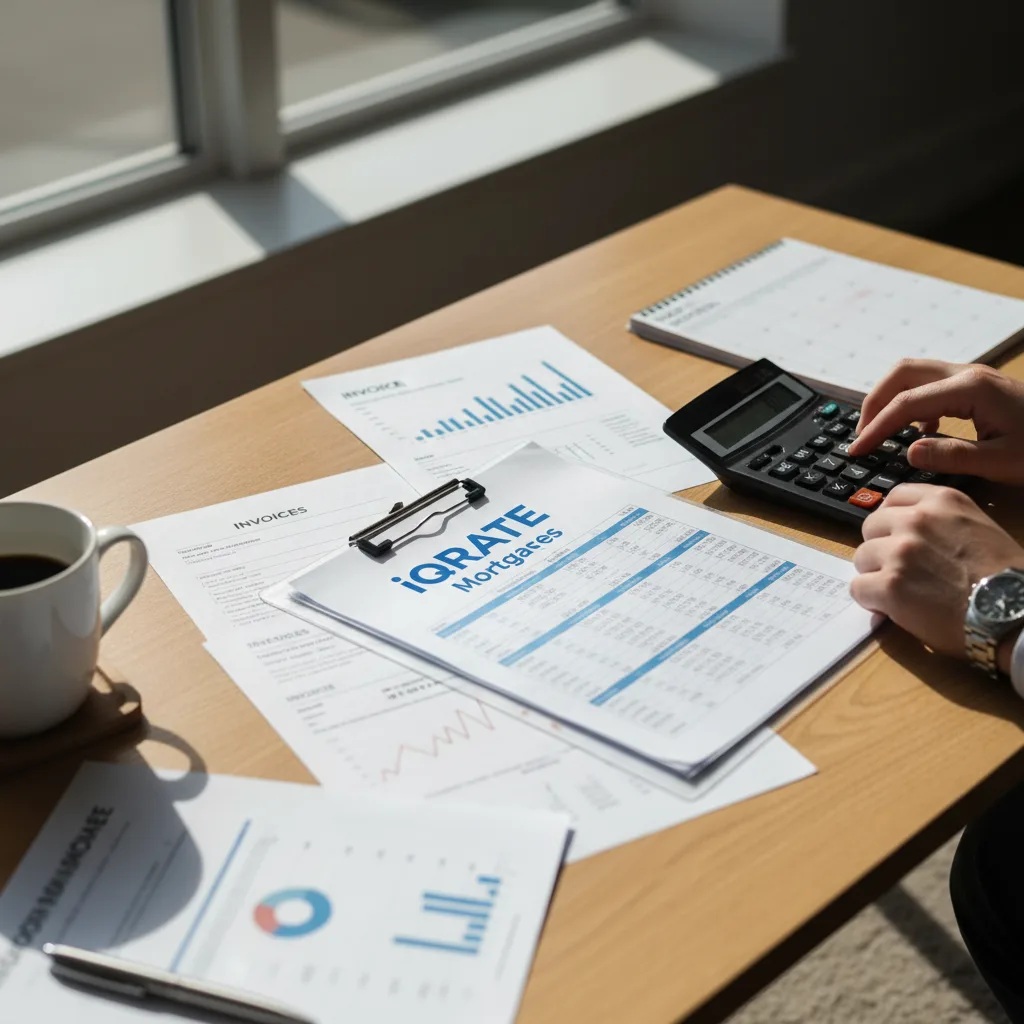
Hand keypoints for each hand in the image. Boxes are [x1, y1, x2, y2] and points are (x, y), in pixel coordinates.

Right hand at [846, 359, 1023, 483]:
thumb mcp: (1002, 462)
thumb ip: (953, 457)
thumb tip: (909, 452)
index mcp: (970, 390)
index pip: (906, 404)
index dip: (876, 428)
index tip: (858, 450)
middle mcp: (967, 375)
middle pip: (902, 373)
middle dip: (874, 402)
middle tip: (860, 434)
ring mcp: (972, 377)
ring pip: (913, 374)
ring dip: (889, 398)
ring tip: (878, 430)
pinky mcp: (976, 387)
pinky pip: (930, 384)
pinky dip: (910, 403)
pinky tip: (916, 433)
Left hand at [851, 484, 1023, 663]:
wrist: (1014, 611)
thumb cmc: (1006, 576)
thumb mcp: (979, 527)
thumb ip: (942, 522)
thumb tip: (904, 533)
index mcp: (942, 501)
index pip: (894, 497)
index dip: (892, 521)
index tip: (898, 537)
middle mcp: (917, 520)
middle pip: (871, 527)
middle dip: (881, 548)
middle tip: (900, 569)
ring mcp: (900, 551)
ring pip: (861, 557)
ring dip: (875, 575)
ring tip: (900, 592)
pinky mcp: (890, 585)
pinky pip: (858, 588)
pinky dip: (871, 601)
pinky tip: (891, 609)